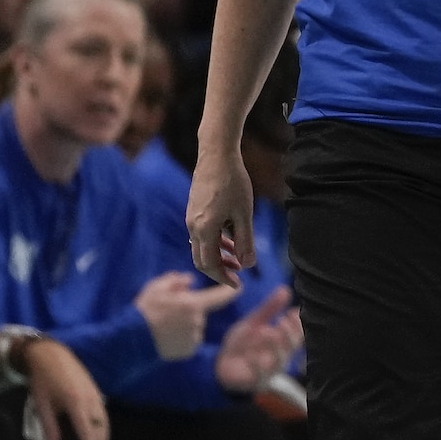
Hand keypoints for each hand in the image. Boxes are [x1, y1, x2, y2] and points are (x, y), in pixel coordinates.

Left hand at [22, 337, 109, 439]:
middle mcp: (90, 401)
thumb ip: (49, 427)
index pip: (87, 436)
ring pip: (105, 424)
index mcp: (76, 404)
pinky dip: (102, 430)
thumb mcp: (42, 404)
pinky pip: (103, 415)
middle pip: (100, 433)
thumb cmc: (42, 379)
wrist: (50, 353)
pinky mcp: (95, 391)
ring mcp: (95, 395)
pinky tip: (97, 437)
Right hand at [134, 271, 238, 360]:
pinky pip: (190, 341)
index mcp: (193, 304)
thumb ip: (175, 281)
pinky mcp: (188, 351)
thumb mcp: (156, 287)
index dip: (230, 291)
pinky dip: (182, 338)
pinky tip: (167, 337)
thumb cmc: (145, 310)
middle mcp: (197, 322)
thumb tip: (189, 281)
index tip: (239, 287)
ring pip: (195, 327)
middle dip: (189, 309)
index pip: (219, 297)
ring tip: (165, 325)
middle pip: (199, 312)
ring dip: (185, 324)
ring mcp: (193, 338)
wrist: (134, 339)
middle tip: (168, 311)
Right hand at [186, 147, 255, 284]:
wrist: (216, 154)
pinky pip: (201, 234)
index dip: (224, 278)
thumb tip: (248, 265)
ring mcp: (191, 218)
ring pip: (202, 247)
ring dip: (219, 256)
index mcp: (205, 229)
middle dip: (220, 271)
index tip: (238, 285)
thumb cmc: (233, 182)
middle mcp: (193, 226)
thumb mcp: (244, 214)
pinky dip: (215, 242)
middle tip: (237, 277)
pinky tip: (230, 238)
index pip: (211, 265)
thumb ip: (245, 241)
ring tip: (238, 258)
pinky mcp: (193, 210)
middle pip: (202, 260)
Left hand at [213, 286, 302, 394]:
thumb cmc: (242, 344)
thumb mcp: (254, 323)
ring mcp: (269, 369)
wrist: (221, 366)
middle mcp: (280, 355)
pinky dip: (257, 364)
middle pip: (292, 345)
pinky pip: (260, 374)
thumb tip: (285, 289)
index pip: (298, 332)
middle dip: (291, 333)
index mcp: (282, 341)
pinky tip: (253, 355)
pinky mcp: (256, 380)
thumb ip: (269, 309)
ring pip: (280, 360)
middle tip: (284, 320)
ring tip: (269, 332)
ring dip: (276, 346)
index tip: (295, 312)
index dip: (299, 324)